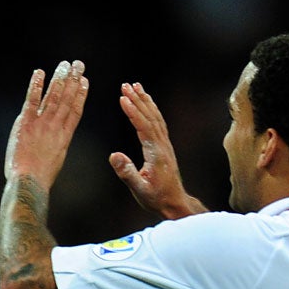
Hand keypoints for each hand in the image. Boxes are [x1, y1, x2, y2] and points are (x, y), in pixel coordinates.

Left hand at [4, 60, 88, 187]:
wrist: (29, 182)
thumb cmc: (40, 176)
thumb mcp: (56, 159)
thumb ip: (57, 145)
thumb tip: (58, 138)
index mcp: (65, 137)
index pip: (76, 110)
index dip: (81, 94)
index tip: (85, 81)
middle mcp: (56, 127)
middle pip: (67, 99)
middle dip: (73, 80)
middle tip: (78, 65)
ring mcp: (41, 124)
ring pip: (53, 97)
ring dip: (60, 79)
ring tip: (65, 65)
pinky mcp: (26, 123)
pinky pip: (32, 100)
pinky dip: (36, 85)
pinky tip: (40, 72)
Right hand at [110, 82, 205, 218]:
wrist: (174, 203)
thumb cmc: (156, 198)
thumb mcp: (139, 189)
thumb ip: (127, 173)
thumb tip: (113, 155)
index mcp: (156, 153)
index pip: (143, 126)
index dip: (133, 111)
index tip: (122, 97)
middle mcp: (162, 145)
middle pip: (150, 116)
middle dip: (138, 99)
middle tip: (125, 84)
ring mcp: (165, 145)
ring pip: (156, 117)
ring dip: (145, 100)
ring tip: (135, 86)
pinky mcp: (164, 147)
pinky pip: (158, 123)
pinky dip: (151, 109)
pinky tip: (146, 103)